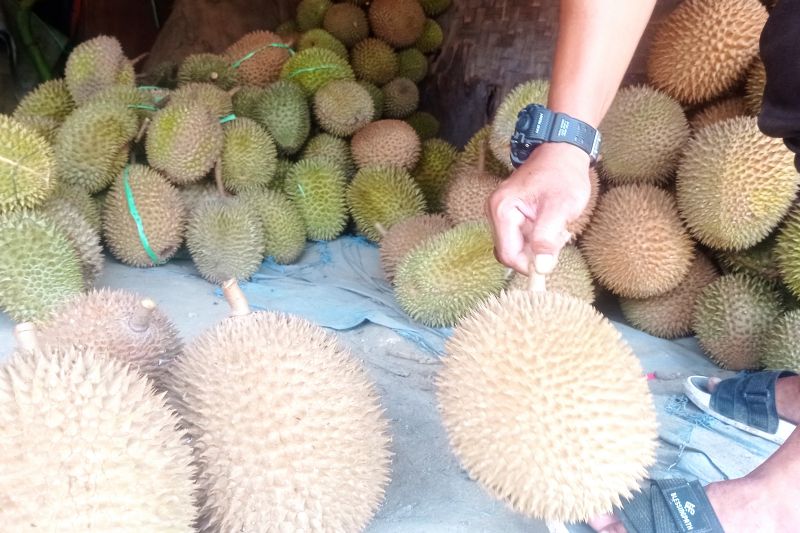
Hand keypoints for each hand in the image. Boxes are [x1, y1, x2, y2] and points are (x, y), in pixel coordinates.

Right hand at [486, 142, 591, 275]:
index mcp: (502, 209)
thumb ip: (547, 238)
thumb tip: (541, 268)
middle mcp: (495, 212)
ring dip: (538, 246)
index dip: (529, 265)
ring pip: (516, 247)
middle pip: (510, 252)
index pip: (508, 254)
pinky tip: (550, 225)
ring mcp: (501, 213)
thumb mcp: (560, 206)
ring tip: (556, 228)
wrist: (562, 152)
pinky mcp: (509, 215)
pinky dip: (536, 239)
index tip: (551, 262)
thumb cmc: (563, 174)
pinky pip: (519, 238)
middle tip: (558, 238)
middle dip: (535, 253)